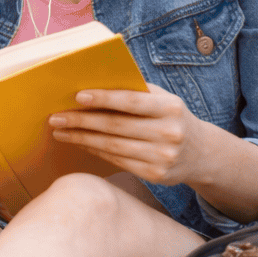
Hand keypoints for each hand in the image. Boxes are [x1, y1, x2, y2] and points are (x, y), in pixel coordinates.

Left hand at [49, 82, 204, 184]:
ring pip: (112, 146)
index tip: (77, 96)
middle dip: (82, 121)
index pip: (131, 101)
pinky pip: (117, 161)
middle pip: (116, 126)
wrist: (201, 153)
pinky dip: (95, 150)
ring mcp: (163, 157)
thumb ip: (135, 91)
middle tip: (56, 117)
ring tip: (60, 131)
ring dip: (81, 138)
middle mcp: (170, 133)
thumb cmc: (170, 117)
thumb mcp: (162, 99)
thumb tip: (93, 81)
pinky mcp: (156, 175)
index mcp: (171, 108)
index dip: (103, 98)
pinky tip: (79, 143)